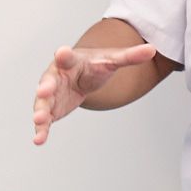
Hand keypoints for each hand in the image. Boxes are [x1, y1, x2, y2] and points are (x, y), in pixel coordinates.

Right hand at [31, 42, 158, 144]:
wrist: (81, 74)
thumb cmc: (94, 65)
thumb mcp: (112, 60)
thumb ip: (129, 56)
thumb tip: (152, 49)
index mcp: (70, 61)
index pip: (66, 57)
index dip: (64, 55)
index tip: (62, 53)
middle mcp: (55, 76)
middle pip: (48, 81)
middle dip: (45, 87)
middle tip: (43, 90)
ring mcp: (50, 94)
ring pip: (42, 103)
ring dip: (40, 111)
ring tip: (39, 121)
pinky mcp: (51, 110)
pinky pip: (44, 121)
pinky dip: (41, 130)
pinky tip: (39, 141)